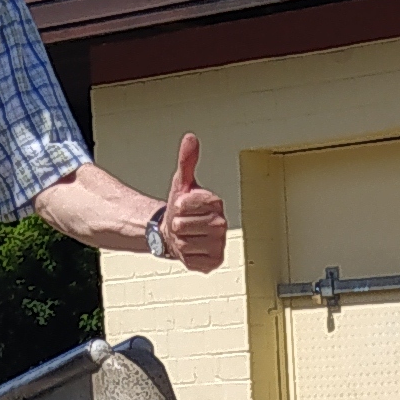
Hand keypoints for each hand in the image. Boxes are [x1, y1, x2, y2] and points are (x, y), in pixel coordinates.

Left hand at [161, 133, 228, 274]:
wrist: (178, 233)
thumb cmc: (181, 208)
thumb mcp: (182, 182)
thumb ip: (187, 160)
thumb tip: (191, 138)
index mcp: (216, 203)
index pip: (186, 204)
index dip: (178, 206)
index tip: (182, 205)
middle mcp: (222, 224)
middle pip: (183, 225)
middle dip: (177, 225)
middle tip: (183, 222)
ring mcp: (219, 244)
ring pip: (184, 244)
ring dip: (179, 241)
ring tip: (186, 235)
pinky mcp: (214, 261)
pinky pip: (190, 259)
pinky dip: (185, 256)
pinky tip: (191, 247)